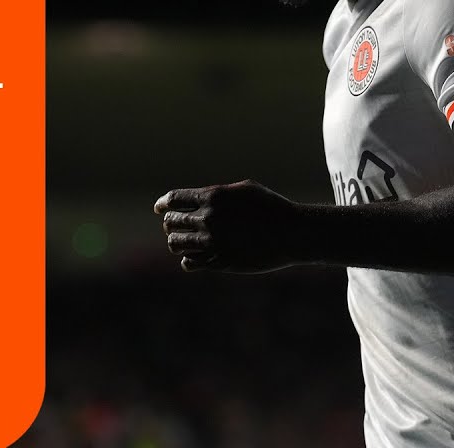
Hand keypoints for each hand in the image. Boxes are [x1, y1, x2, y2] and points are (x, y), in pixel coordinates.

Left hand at [153, 179, 295, 273]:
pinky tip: (194, 257)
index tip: (160, 208)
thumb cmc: (271, 207)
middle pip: (172, 222)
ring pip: (176, 244)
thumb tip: (198, 198)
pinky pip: (189, 263)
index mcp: (213, 197)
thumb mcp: (244, 190)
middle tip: (175, 226)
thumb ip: (217, 193)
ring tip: (183, 242)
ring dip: (177, 242)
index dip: (163, 204)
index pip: (173, 199)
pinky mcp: (220, 262)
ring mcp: (213, 242)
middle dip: (171, 224)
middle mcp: (209, 218)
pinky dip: (188, 260)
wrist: (292, 233)